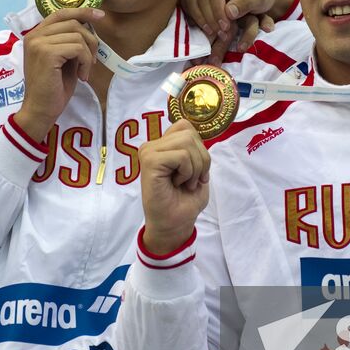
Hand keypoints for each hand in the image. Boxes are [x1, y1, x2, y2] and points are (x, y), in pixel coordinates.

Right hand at [14, 6, 102, 140]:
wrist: (41, 109)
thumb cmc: (53, 88)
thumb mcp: (63, 59)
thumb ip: (70, 41)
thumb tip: (89, 26)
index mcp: (35, 35)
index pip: (61, 13)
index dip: (82, 11)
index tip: (100, 15)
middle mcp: (34, 35)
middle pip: (73, 23)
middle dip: (90, 40)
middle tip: (92, 61)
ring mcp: (38, 43)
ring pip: (78, 35)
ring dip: (88, 55)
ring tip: (84, 71)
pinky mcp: (46, 53)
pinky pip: (77, 48)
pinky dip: (85, 62)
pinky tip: (81, 75)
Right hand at [139, 120, 210, 254]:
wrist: (175, 224)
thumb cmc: (185, 200)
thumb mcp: (197, 167)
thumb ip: (194, 147)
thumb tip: (195, 134)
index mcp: (162, 145)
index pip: (186, 126)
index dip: (199, 148)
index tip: (196, 171)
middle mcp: (152, 145)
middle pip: (189, 133)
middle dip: (201, 159)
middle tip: (192, 180)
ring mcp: (149, 152)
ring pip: (187, 142)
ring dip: (195, 167)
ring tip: (185, 182)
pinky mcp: (150, 161)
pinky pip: (181, 156)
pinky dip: (188, 172)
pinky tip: (178, 184)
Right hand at [180, 0, 294, 61]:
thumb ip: (246, 3)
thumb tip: (229, 12)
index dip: (218, 9)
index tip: (226, 27)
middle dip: (210, 17)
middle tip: (221, 34)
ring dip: (200, 18)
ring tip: (213, 33)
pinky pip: (186, 3)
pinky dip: (192, 16)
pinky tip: (204, 28)